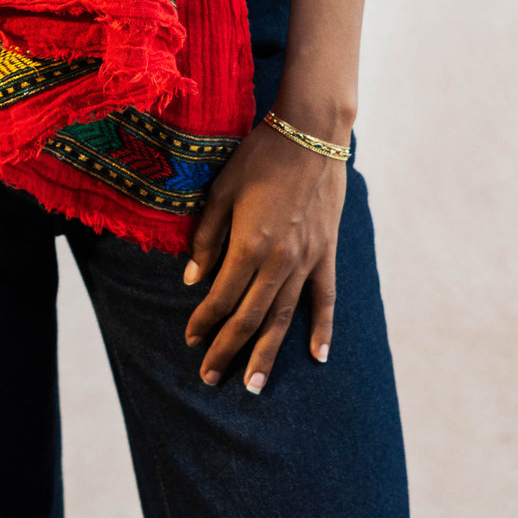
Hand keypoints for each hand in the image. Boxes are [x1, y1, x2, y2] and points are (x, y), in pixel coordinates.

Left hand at [182, 118, 345, 393]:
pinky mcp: (327, 252)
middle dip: (229, 350)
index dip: (204, 321)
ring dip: (268, 352)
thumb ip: (207, 238)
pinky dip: (322, 328)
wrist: (310, 133)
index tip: (190, 339)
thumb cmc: (259, 157)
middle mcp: (279, 260)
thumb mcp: (221, 191)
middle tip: (211, 379)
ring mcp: (307, 259)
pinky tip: (318, 356)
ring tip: (255, 384)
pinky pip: (325, 298)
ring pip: (284, 317)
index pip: (221, 297)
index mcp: (250, 244)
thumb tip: (192, 280)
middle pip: (250, 317)